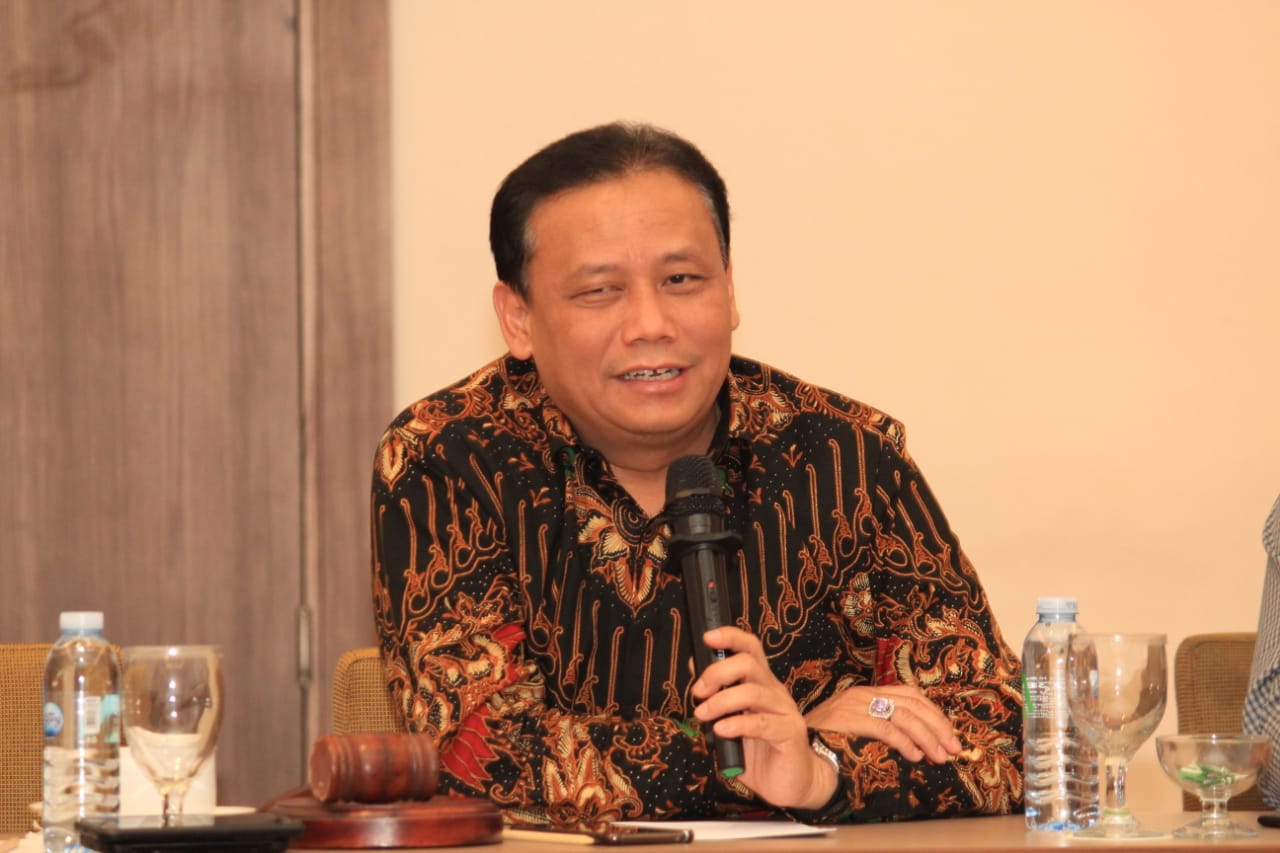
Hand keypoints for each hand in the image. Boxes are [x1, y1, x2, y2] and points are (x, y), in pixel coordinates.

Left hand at [690, 627, 836, 809]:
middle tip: (698, 691)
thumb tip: (696, 667)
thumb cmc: (759, 752)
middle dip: (718, 672)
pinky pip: (763, 723)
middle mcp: (775, 692)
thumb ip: (716, 697)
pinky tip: (722, 730)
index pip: (750, 649)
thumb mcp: (731, 722)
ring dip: (721, 701)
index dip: (731, 637)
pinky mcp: (790, 733)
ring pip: (753, 692)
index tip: (708, 638)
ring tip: (702, 714)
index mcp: (762, 684)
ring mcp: (785, 711)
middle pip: (749, 663)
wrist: (791, 783)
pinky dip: (738, 723)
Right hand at [804, 684, 961, 762]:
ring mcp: (855, 704)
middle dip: (938, 726)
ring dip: (927, 737)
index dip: (934, 714)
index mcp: (866, 693)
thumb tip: (917, 742)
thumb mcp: (854, 728)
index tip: (949, 735)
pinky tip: (914, 756)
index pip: (909, 694)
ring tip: (938, 756)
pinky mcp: (849, 718)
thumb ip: (880, 727)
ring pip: (904, 715)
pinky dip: (905, 742)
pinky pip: (885, 728)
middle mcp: (863, 693)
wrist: (791, 748)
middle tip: (953, 748)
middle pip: (912, 703)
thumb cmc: (824, 744)